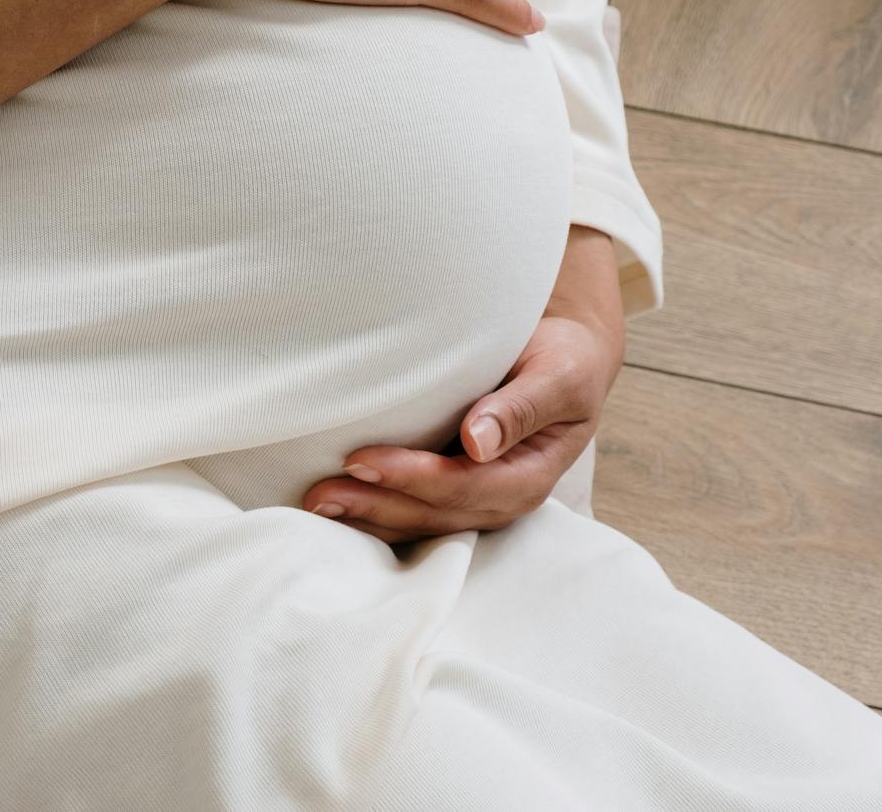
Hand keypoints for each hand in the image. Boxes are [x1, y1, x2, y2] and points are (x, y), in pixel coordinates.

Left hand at [300, 226, 626, 543]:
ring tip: (315, 505)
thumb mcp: (558, 374)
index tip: (361, 459)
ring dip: (366, 518)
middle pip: (434, 513)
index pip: (466, 485)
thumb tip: (478, 441)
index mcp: (531, 473)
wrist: (565, 359)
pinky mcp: (453, 492)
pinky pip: (411, 512)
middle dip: (376, 506)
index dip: (413, 478)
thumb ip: (522, 406)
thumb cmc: (562, 360)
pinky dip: (373, 512)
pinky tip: (336, 509)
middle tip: (319, 494)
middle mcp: (502, 497)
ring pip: (418, 522)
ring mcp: (476, 500)